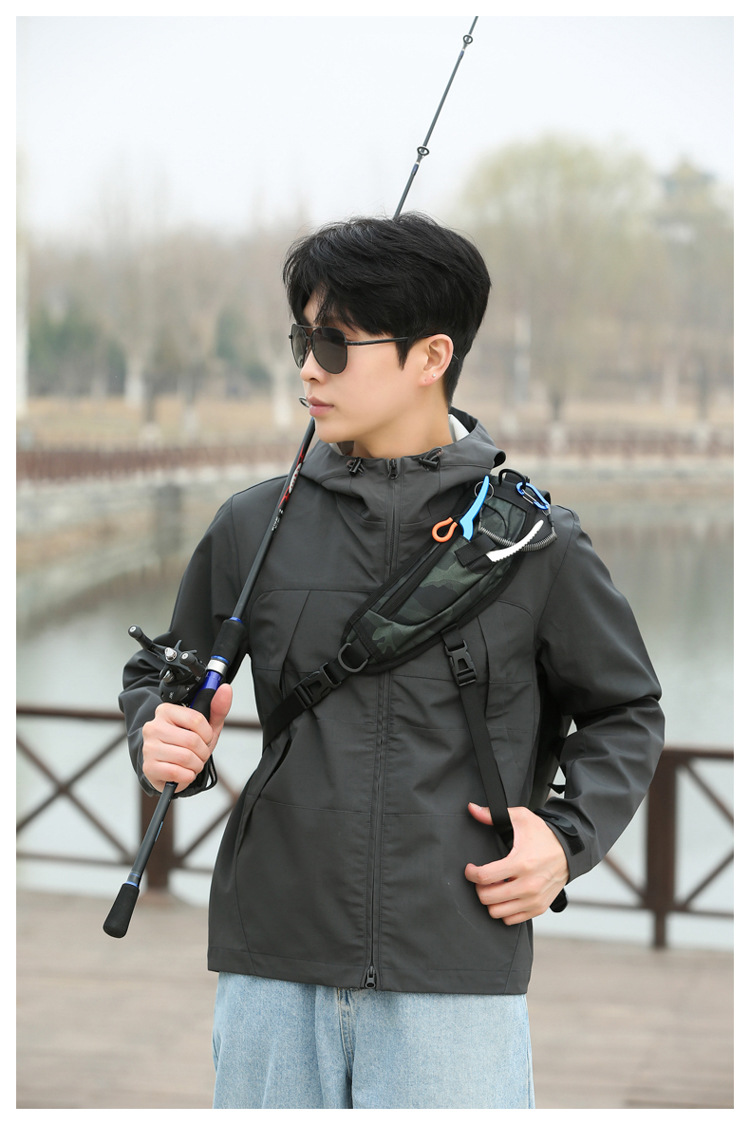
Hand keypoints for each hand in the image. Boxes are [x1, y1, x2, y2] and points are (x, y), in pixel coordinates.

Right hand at [141, 683, 232, 791]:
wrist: (167, 767)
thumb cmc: (186, 745)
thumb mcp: (206, 727)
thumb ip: (218, 708)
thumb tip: (226, 689)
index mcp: (165, 711)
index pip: (196, 719)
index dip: (207, 733)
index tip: (205, 738)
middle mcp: (153, 727)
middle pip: (192, 741)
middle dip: (202, 752)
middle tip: (198, 754)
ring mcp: (149, 747)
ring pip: (186, 758)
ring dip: (196, 765)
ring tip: (191, 763)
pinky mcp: (149, 767)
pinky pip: (178, 773)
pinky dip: (187, 776)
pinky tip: (182, 772)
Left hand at [464, 803, 568, 924]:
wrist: (570, 852)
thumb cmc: (543, 835)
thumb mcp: (520, 818)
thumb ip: (493, 814)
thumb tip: (472, 809)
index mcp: (521, 863)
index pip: (485, 877)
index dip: (471, 873)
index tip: (471, 869)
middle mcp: (528, 885)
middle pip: (487, 898)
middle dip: (479, 887)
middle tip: (481, 879)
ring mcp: (533, 899)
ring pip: (496, 912)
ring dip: (490, 901)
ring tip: (493, 887)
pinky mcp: (538, 908)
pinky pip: (510, 920)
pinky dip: (503, 910)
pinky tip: (506, 895)